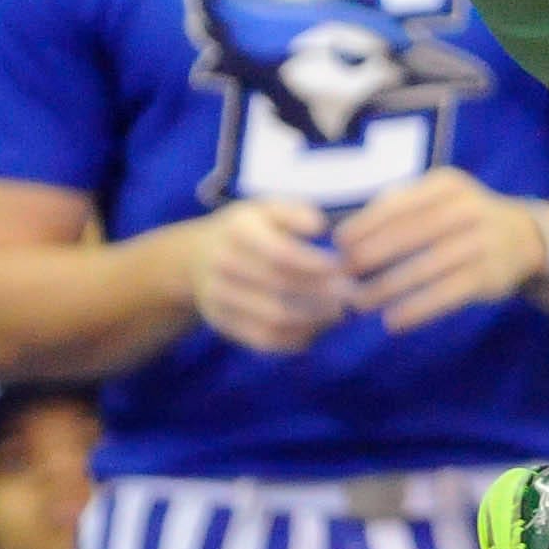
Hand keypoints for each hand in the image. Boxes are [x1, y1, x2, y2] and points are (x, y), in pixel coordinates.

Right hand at [188, 197, 347, 353]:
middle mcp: (223, 265)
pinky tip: (316, 330)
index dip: (316, 264)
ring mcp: (218, 297)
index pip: (281, 253)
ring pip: (272, 319)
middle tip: (351, 294)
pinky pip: (262, 339)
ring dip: (313, 320)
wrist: (197, 257)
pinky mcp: (221, 323)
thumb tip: (320, 226)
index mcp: (238, 231)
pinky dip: (294, 340)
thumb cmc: (250, 229)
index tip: (343, 267)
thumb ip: (296, 213)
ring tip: (340, 313)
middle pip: (279, 288)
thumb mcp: (267, 209)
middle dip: (321, 293)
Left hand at [334, 167, 542, 331]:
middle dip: (372, 255)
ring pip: (427, 267)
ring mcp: (482, 242)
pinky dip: (417, 310)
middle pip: (412, 233)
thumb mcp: (436, 199)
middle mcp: (467, 208)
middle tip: (343, 276)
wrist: (524, 238)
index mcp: (446, 185)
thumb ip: (397, 209)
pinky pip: (447, 294)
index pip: (400, 203)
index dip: (366, 224)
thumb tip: (344, 239)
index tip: (338, 244)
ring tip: (359, 304)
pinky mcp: (490, 276)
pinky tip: (393, 322)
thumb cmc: (460, 218)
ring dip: (388, 288)